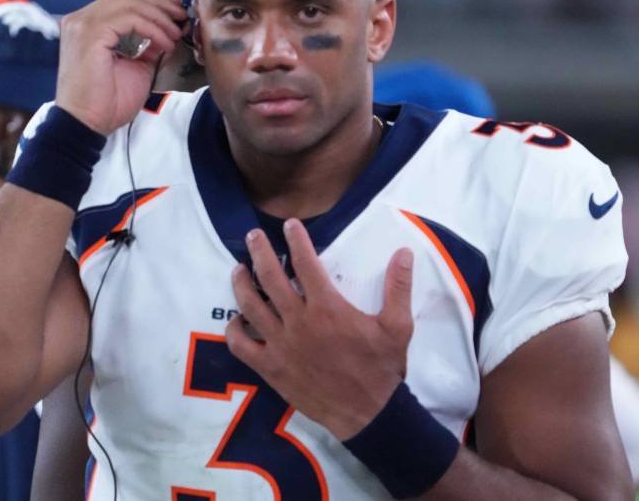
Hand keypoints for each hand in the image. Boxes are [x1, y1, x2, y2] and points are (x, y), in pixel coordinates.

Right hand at [55, 0, 186, 134]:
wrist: (87, 123)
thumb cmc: (108, 101)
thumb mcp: (137, 65)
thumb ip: (149, 43)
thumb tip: (170, 26)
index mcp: (89, 23)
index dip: (154, 1)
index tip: (177, 13)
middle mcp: (82, 18)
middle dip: (160, 4)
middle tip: (182, 18)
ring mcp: (83, 23)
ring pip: (130, 3)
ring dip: (159, 17)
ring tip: (176, 33)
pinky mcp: (90, 33)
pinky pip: (129, 19)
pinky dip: (152, 28)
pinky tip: (165, 43)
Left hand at [225, 218, 414, 441]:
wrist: (368, 413)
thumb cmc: (382, 368)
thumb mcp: (398, 326)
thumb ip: (398, 287)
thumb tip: (404, 252)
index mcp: (327, 307)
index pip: (305, 263)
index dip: (296, 240)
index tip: (289, 225)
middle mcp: (298, 321)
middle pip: (270, 277)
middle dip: (259, 252)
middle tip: (253, 236)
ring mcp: (280, 345)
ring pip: (251, 306)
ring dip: (242, 284)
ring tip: (238, 270)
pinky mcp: (270, 367)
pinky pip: (241, 346)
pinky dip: (234, 330)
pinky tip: (237, 320)